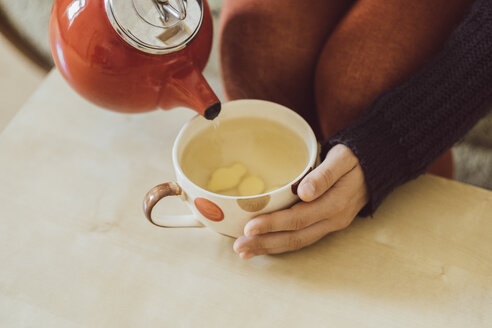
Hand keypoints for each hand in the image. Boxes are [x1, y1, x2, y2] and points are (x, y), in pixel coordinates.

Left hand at [233, 144, 368, 258]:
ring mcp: (330, 224)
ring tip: (245, 251)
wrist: (376, 166)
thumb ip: (324, 174)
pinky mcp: (326, 224)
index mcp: (335, 204)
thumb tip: (305, 192)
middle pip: (295, 237)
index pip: (298, 219)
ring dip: (270, 247)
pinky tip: (264, 244)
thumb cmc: (356, 157)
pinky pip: (302, 238)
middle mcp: (332, 219)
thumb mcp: (343, 158)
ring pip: (297, 242)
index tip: (249, 227)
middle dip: (265, 243)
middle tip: (239, 247)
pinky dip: (281, 243)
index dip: (273, 225)